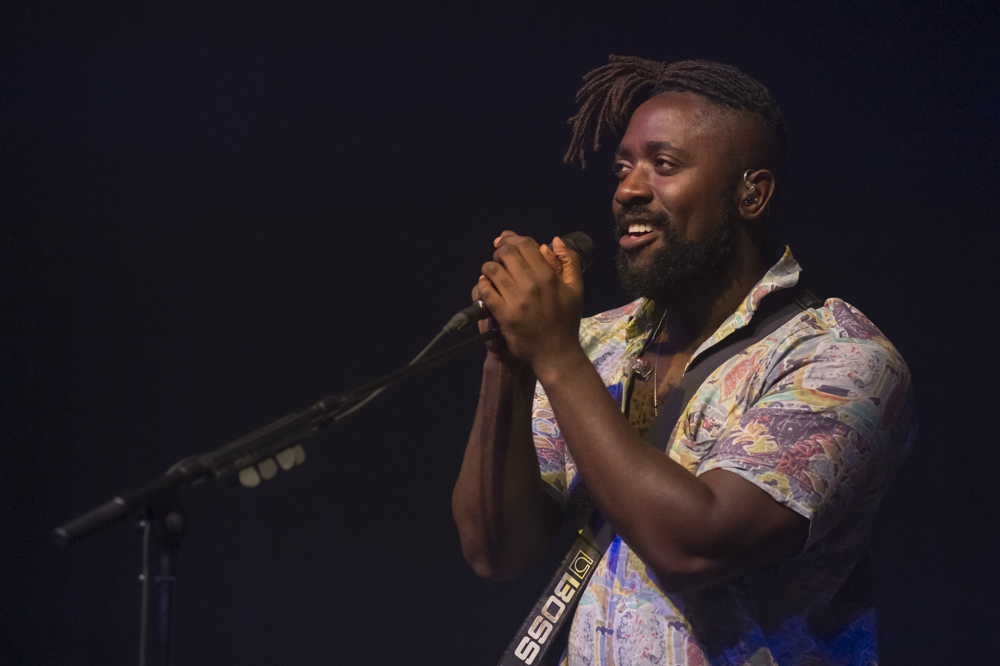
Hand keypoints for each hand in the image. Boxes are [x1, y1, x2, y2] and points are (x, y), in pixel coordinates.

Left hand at [476, 231, 583, 373]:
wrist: (556, 354)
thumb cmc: (566, 321)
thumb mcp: (576, 289)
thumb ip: (569, 262)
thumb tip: (553, 241)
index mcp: (548, 276)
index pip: (525, 244)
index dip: (511, 238)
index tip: (505, 241)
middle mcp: (531, 284)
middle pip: (506, 253)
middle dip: (499, 251)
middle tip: (499, 258)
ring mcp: (516, 300)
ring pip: (493, 270)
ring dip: (489, 268)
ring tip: (491, 273)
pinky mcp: (504, 315)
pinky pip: (486, 291)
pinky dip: (483, 285)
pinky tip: (486, 287)